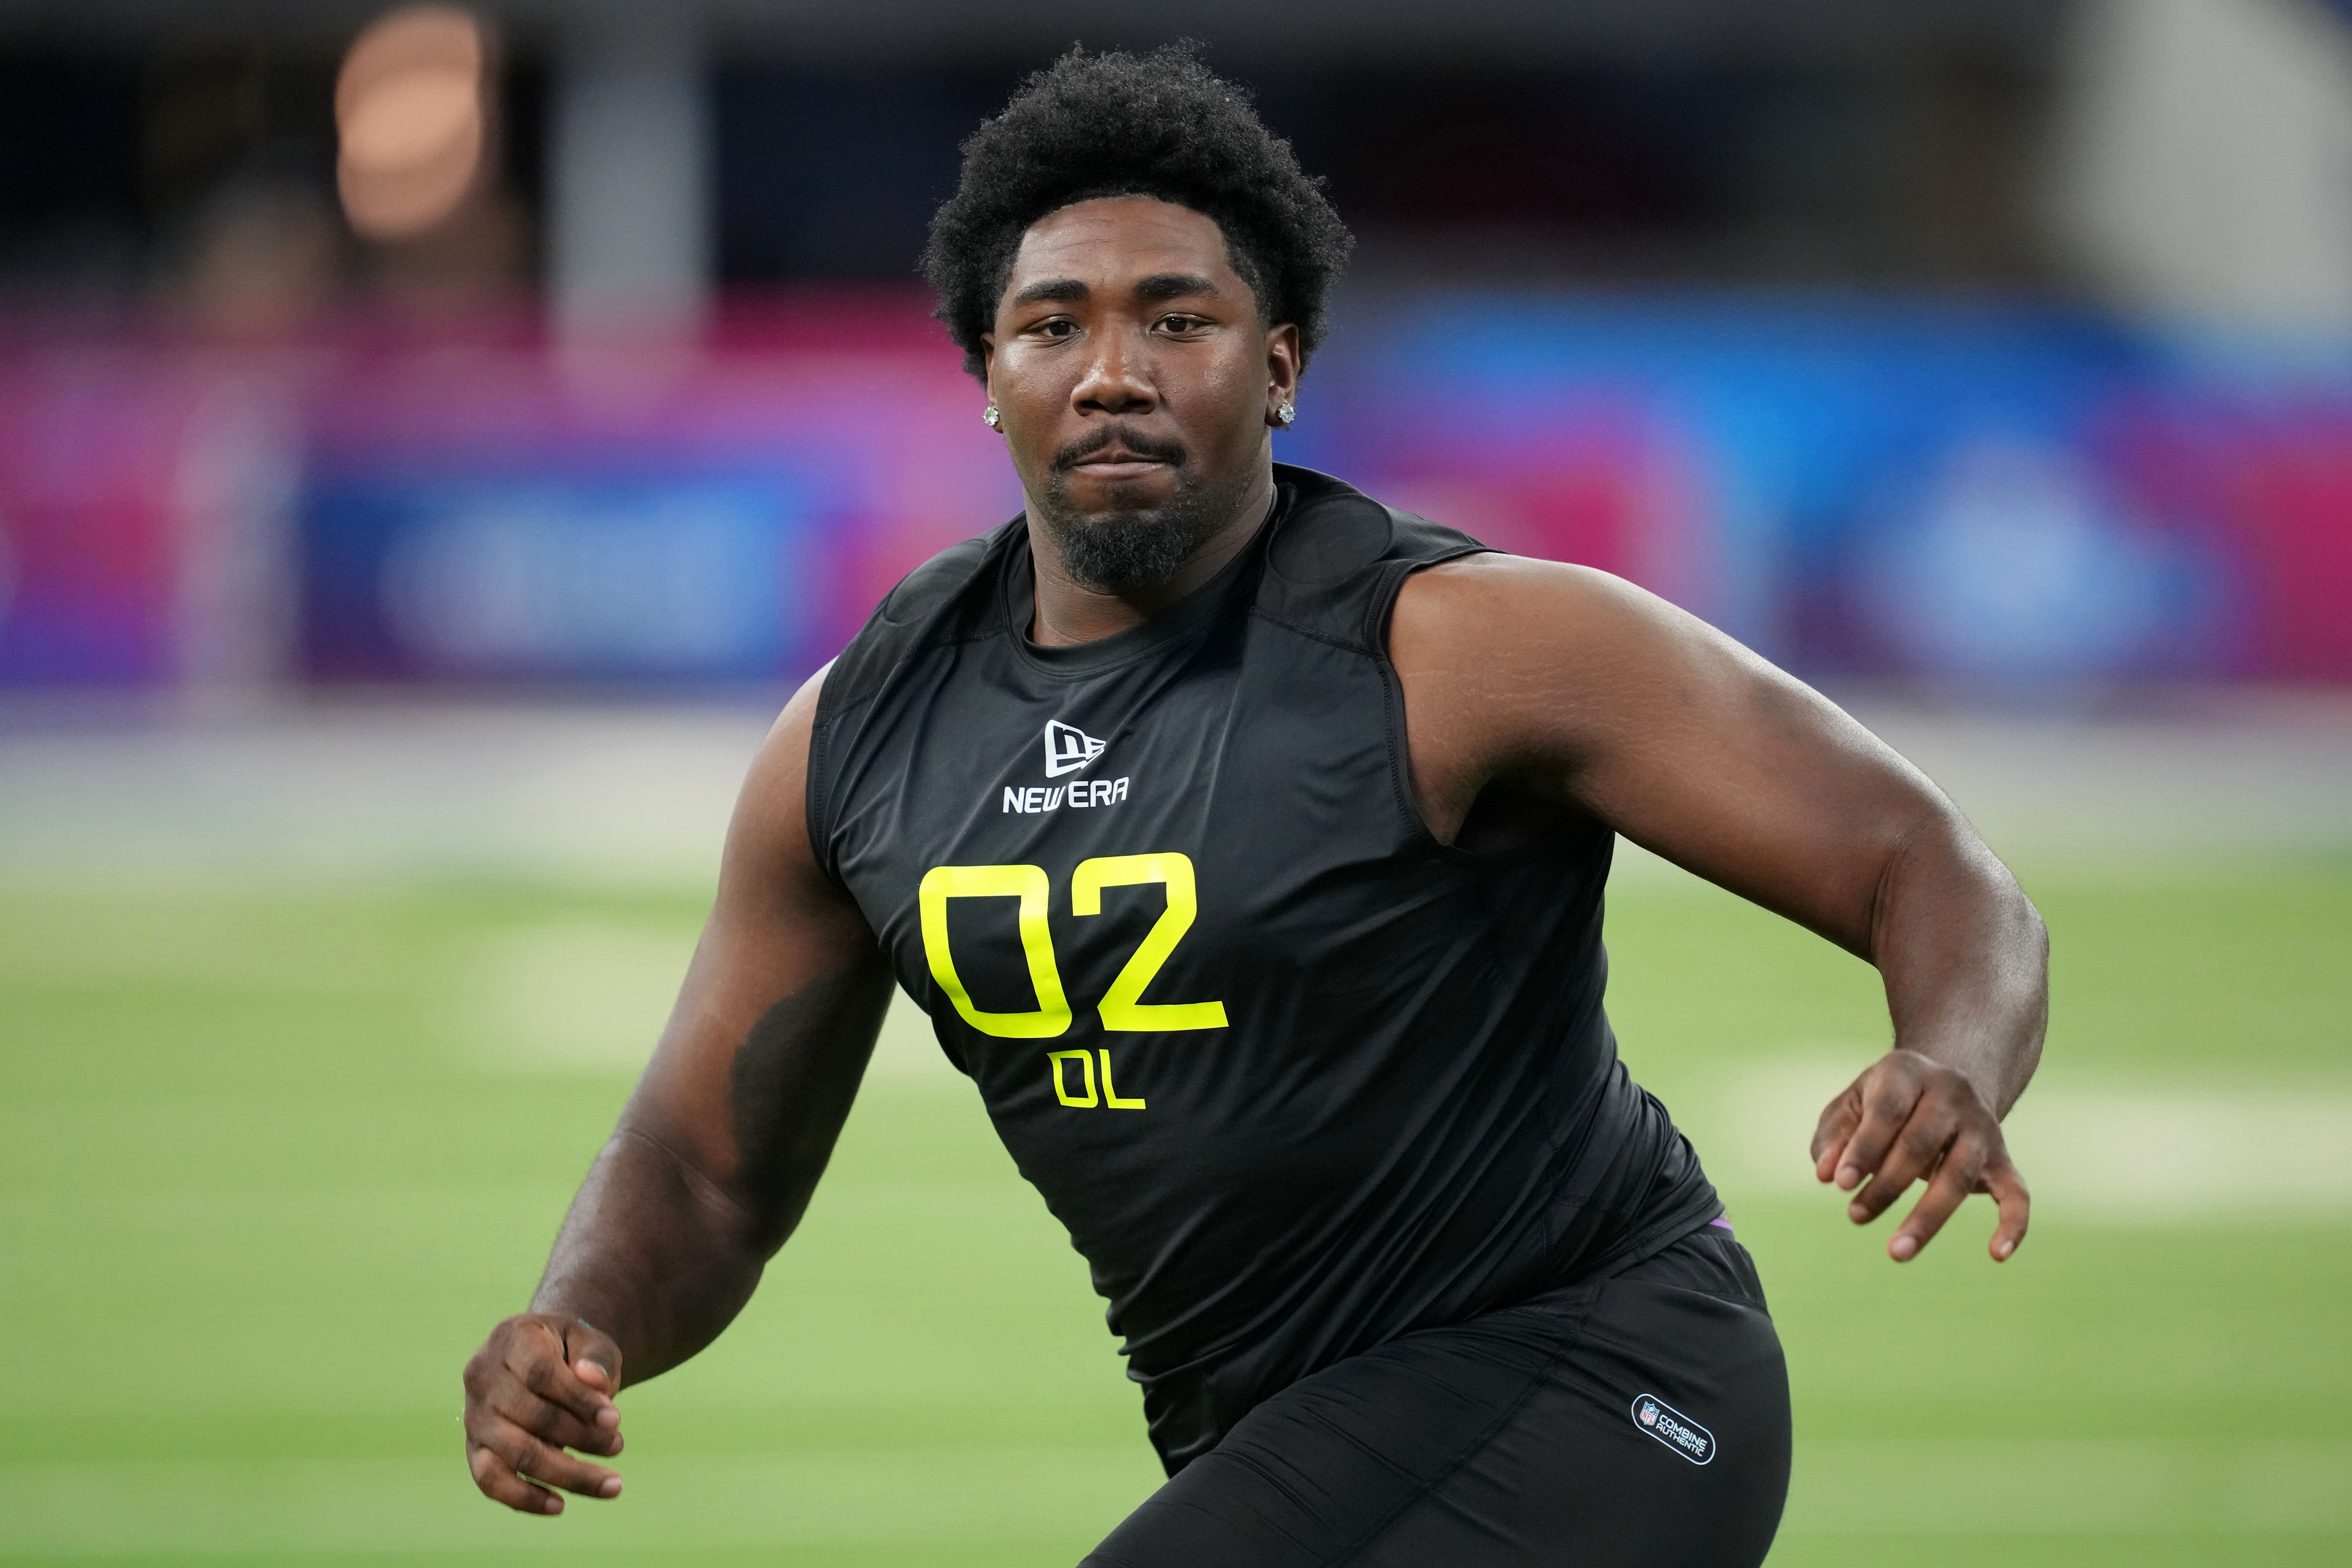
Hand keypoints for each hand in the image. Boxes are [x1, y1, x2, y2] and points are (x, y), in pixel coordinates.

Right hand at [462, 1314, 625, 1513]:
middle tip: (618, 1445)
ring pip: (514, 1454)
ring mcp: (474, 1415)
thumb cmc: (571, 1351)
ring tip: (610, 1483)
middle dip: (580, 1437)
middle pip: (530, 1417)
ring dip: (565, 1473)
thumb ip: (596, 1357)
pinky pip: (490, 1480)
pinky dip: (523, 1497)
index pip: (541, 1373)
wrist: (545, 1359)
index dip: (579, 1400)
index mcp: (511, 1338)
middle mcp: (482, 1376)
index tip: (616, 1419)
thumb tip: (595, 1382)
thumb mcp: (590, 1340)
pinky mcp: (475, 1449)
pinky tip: (560, 1505)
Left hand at [1811, 1049, 2029, 1262]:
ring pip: (1958, 1175)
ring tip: (1896, 1252)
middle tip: (1855, 1216)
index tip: (1840, 1184)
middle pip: (1920, 1144)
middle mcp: (1951, 1093)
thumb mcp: (1850, 1106)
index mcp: (1907, 1071)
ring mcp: (1982, 1126)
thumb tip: (1825, 1174)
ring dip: (1927, 1217)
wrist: (1944, 1083)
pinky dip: (2012, 1225)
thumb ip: (1833, 1138)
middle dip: (1887, 1185)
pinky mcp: (2003, 1158)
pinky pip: (2016, 1194)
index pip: (1887, 1110)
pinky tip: (1997, 1255)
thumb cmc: (1882, 1102)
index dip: (1864, 1148)